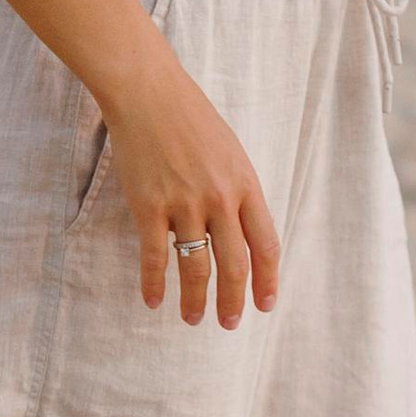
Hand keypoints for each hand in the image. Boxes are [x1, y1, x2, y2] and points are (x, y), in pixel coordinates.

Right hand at [95, 42, 280, 327]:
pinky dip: (154, 283)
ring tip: (193, 319)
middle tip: (230, 323)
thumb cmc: (190, 118)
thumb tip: (239, 233)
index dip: (267, 280)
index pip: (266, 244)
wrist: (147, 92)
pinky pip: (154, 256)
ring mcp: (183, 203)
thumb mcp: (230, 152)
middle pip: (234, 264)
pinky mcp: (149, 205)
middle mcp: (219, 198)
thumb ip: (238, 192)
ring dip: (196, 299)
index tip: (265, 304)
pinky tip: (153, 300)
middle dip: (234, 300)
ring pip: (195, 266)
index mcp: (245, 184)